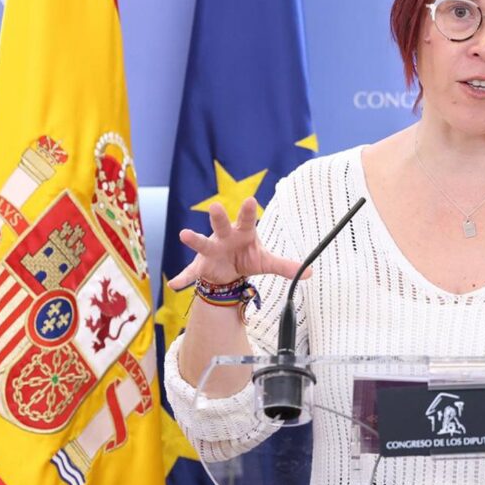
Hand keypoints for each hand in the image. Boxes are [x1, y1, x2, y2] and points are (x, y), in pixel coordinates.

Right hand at [167, 198, 308, 289]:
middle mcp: (225, 237)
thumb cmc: (247, 257)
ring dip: (194, 240)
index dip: (248, 211)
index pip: (247, 220)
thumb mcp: (266, 262)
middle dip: (219, 217)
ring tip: (184, 234)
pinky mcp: (201, 266)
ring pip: (203, 244)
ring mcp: (211, 251)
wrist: (229, 270)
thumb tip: (310, 273)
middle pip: (222, 225)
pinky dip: (183, 278)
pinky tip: (175, 284)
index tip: (251, 200)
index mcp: (243, 233)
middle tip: (215, 207)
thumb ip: (285, 266)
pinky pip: (191, 273)